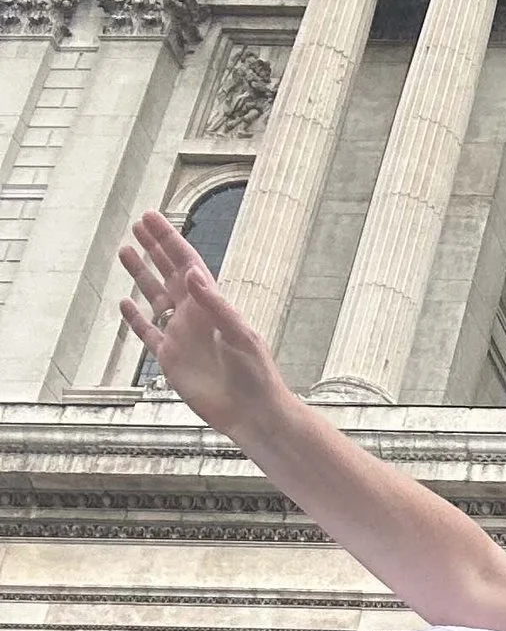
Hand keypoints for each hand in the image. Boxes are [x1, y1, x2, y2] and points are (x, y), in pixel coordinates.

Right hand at [118, 212, 277, 435]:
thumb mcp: (239, 335)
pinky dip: (135, 318)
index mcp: (212, 304)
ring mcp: (181, 335)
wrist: (252, 412)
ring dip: (141, 275)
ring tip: (125, 251)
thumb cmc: (255, 375)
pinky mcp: (170, 358)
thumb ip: (215, 305)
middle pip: (168, 273)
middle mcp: (194, 315)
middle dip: (154, 248)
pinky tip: (124, 302)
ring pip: (155, 297)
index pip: (186, 263)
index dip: (168, 239)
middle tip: (137, 224)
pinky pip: (147, 333)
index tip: (151, 217)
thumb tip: (193, 273)